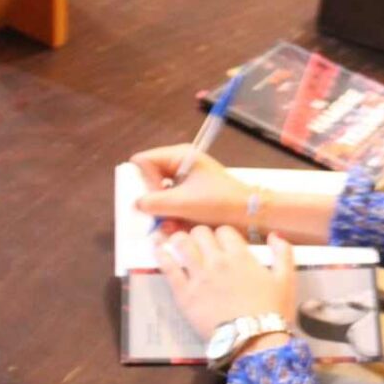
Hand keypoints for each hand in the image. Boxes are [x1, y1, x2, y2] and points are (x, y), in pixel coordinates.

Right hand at [131, 145, 252, 228]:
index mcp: (180, 156)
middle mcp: (180, 165)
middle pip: (149, 180)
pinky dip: (172, 217)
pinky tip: (179, 227)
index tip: (154, 197)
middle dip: (154, 201)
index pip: (143, 162)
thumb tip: (136, 204)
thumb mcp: (183, 203)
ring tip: (173, 225)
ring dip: (163, 213)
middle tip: (163, 215)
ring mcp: (185, 181)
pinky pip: (171, 205)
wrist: (248, 213)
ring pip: (159, 196)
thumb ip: (154, 202)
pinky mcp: (189, 195)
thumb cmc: (221, 202)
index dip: (143, 181)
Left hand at [155, 226, 296, 352]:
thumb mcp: (286, 279)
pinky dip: (160, 253)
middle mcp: (217, 260)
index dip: (222, 235)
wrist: (252, 340)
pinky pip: (167, 267)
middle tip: (201, 244)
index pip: (224, 230)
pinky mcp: (183, 293)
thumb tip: (274, 235)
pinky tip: (155, 246)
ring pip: (181, 244)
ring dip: (178, 239)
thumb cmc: (272, 310)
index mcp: (240, 255)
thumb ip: (283, 252)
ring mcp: (197, 276)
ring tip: (177, 242)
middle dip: (200, 235)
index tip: (223, 243)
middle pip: (200, 233)